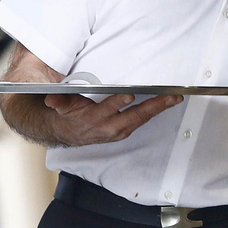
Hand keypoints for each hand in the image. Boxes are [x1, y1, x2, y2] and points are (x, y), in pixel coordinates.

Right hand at [40, 93, 182, 146]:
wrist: (68, 133)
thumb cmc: (69, 114)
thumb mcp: (60, 106)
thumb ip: (57, 101)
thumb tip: (52, 98)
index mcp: (92, 118)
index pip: (106, 110)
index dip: (117, 103)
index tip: (128, 95)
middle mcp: (108, 126)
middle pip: (133, 116)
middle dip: (152, 106)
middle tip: (169, 97)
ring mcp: (118, 130)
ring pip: (141, 119)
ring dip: (159, 108)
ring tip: (175, 98)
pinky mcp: (125, 130)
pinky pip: (143, 120)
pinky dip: (156, 111)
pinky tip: (168, 102)